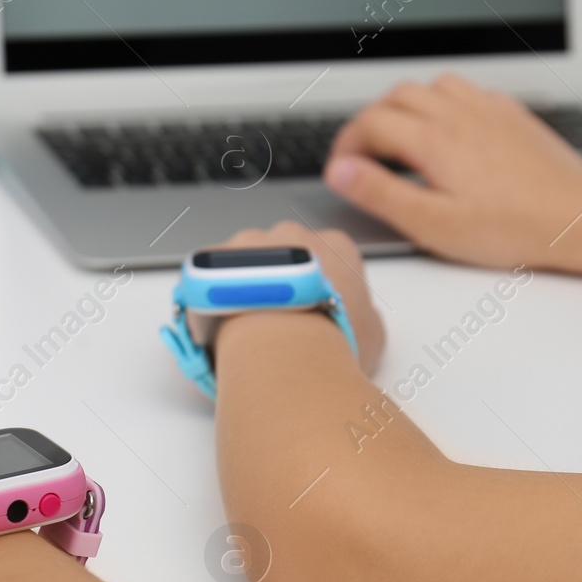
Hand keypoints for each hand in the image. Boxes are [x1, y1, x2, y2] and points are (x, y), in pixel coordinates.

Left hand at [197, 221, 384, 374]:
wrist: (282, 349)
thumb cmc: (332, 342)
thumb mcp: (374, 335)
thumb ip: (365, 316)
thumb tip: (359, 318)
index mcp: (336, 244)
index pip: (330, 260)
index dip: (319, 291)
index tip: (312, 315)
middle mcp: (291, 232)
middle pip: (284, 257)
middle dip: (279, 285)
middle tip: (276, 323)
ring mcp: (248, 241)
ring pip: (243, 263)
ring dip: (243, 287)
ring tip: (244, 328)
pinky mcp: (210, 256)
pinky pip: (207, 275)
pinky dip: (209, 295)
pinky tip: (216, 323)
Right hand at [324, 74, 581, 268]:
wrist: (579, 218)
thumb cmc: (511, 229)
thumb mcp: (433, 224)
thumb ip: (381, 193)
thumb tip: (340, 170)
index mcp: (434, 140)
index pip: (370, 123)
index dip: (346, 145)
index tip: (341, 171)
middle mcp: (459, 114)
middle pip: (395, 96)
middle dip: (370, 122)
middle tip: (363, 156)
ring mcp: (488, 109)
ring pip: (431, 86)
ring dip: (405, 106)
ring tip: (401, 140)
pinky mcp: (512, 114)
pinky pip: (466, 90)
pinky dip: (442, 103)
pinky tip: (448, 132)